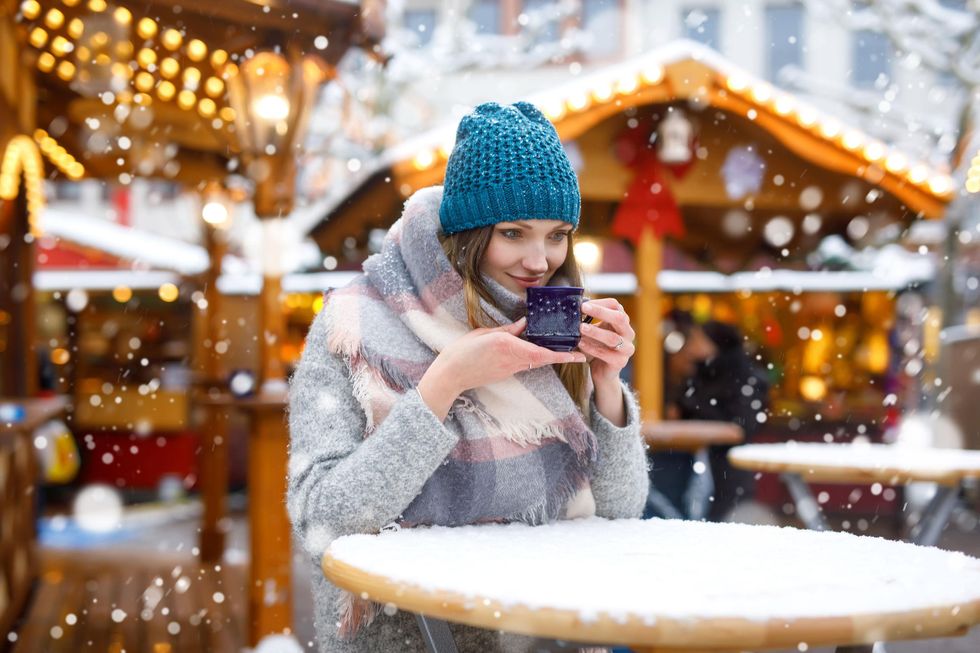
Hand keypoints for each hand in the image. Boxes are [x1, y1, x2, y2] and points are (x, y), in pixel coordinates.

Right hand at [418, 318, 586, 419]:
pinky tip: (539, 351)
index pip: (541, 352)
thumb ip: (508, 330)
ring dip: (549, 357)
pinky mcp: (505, 374)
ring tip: (563, 350)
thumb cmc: (463, 351)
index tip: (578, 356)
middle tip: (579, 353)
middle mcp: (512, 359)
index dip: (562, 355)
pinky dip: (535, 358)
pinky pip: (525, 365)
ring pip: (535, 362)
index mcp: (508, 345)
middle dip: (562, 356)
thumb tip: (525, 323)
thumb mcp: (485, 333)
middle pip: (543, 359)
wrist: (451, 375)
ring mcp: (509, 369)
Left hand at [578, 298, 635, 385]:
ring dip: (595, 332)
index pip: (616, 306)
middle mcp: (628, 333)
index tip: (583, 304)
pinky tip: (581, 344)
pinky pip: (606, 354)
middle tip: (583, 308)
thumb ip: (588, 320)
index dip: (600, 303)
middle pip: (619, 318)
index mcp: (622, 322)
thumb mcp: (594, 331)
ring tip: (581, 328)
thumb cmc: (597, 347)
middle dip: (601, 312)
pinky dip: (592, 348)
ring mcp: (627, 348)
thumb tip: (572, 307)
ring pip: (613, 338)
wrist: (602, 372)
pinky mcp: (620, 362)